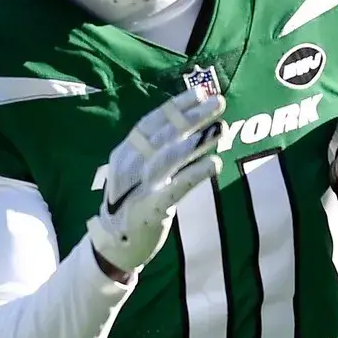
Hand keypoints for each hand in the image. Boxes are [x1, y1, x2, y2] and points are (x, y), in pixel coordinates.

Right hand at [85, 88, 226, 275]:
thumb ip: (159, 152)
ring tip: (222, 128)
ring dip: (198, 141)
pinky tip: (215, 163)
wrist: (115, 246)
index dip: (177, 106)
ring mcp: (140, 187)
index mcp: (127, 153)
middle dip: (193, 116)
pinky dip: (196, 173)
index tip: (201, 91)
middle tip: (219, 102)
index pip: (152, 122)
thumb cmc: (133, 204)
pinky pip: (177, 187)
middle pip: (165, 134)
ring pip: (170, 156)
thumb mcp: (138, 173)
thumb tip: (194, 127)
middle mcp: (131, 165)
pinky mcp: (151, 208)